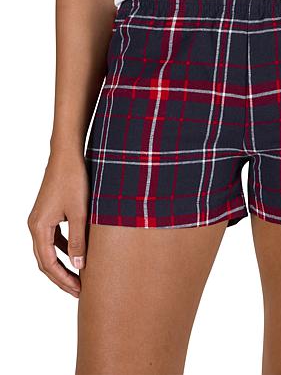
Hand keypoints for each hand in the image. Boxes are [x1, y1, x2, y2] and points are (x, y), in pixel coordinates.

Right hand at [28, 153, 89, 297]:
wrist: (67, 156)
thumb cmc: (74, 181)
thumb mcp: (80, 213)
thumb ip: (78, 240)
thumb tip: (79, 265)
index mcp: (39, 228)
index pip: (48, 264)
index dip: (63, 280)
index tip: (79, 291)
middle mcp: (35, 225)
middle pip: (45, 260)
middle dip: (61, 277)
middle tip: (79, 291)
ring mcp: (40, 219)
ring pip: (48, 250)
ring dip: (62, 264)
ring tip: (79, 276)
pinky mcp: (48, 213)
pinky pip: (53, 238)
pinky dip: (63, 249)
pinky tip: (77, 252)